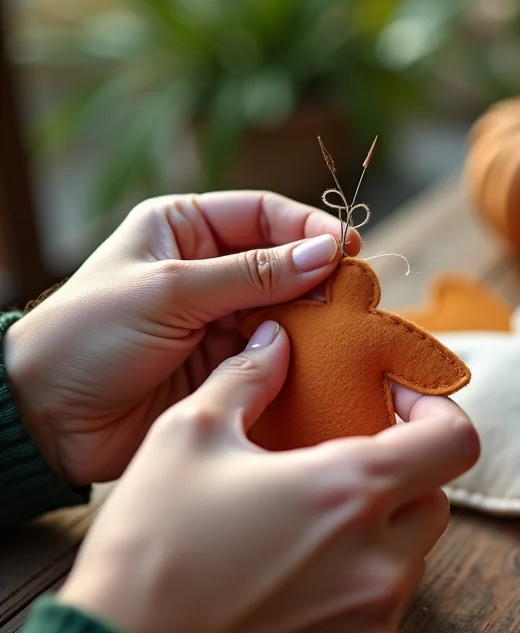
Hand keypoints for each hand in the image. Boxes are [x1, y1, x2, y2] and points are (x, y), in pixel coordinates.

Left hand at [4, 191, 359, 485]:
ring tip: (345, 328)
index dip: (306, 226)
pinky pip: (274, 353)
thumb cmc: (92, 335)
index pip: (262, 214)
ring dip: (312, 319)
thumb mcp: (173, 290)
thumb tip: (324, 252)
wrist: (51, 417)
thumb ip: (252, 274)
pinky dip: (298, 356)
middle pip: (280, 262)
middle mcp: (206, 270)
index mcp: (184, 229)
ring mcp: (218, 319)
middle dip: (316, 276)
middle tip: (355, 293)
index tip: (345, 247)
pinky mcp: (225, 365)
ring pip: (283, 310)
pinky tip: (322, 360)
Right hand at [58, 325, 479, 632]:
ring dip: (380, 530)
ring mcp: (371, 621)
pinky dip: (358, 582)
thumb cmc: (153, 547)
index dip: (437, 412)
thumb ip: (248, 377)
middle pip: (435, 498)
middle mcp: (378, 562)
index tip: (397, 406)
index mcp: (350, 493)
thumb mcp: (190, 436)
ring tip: (314, 521)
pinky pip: (381, 608)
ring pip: (411, 556)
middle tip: (347, 463)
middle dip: (403, 474)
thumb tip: (274, 341)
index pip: (455, 442)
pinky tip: (298, 576)